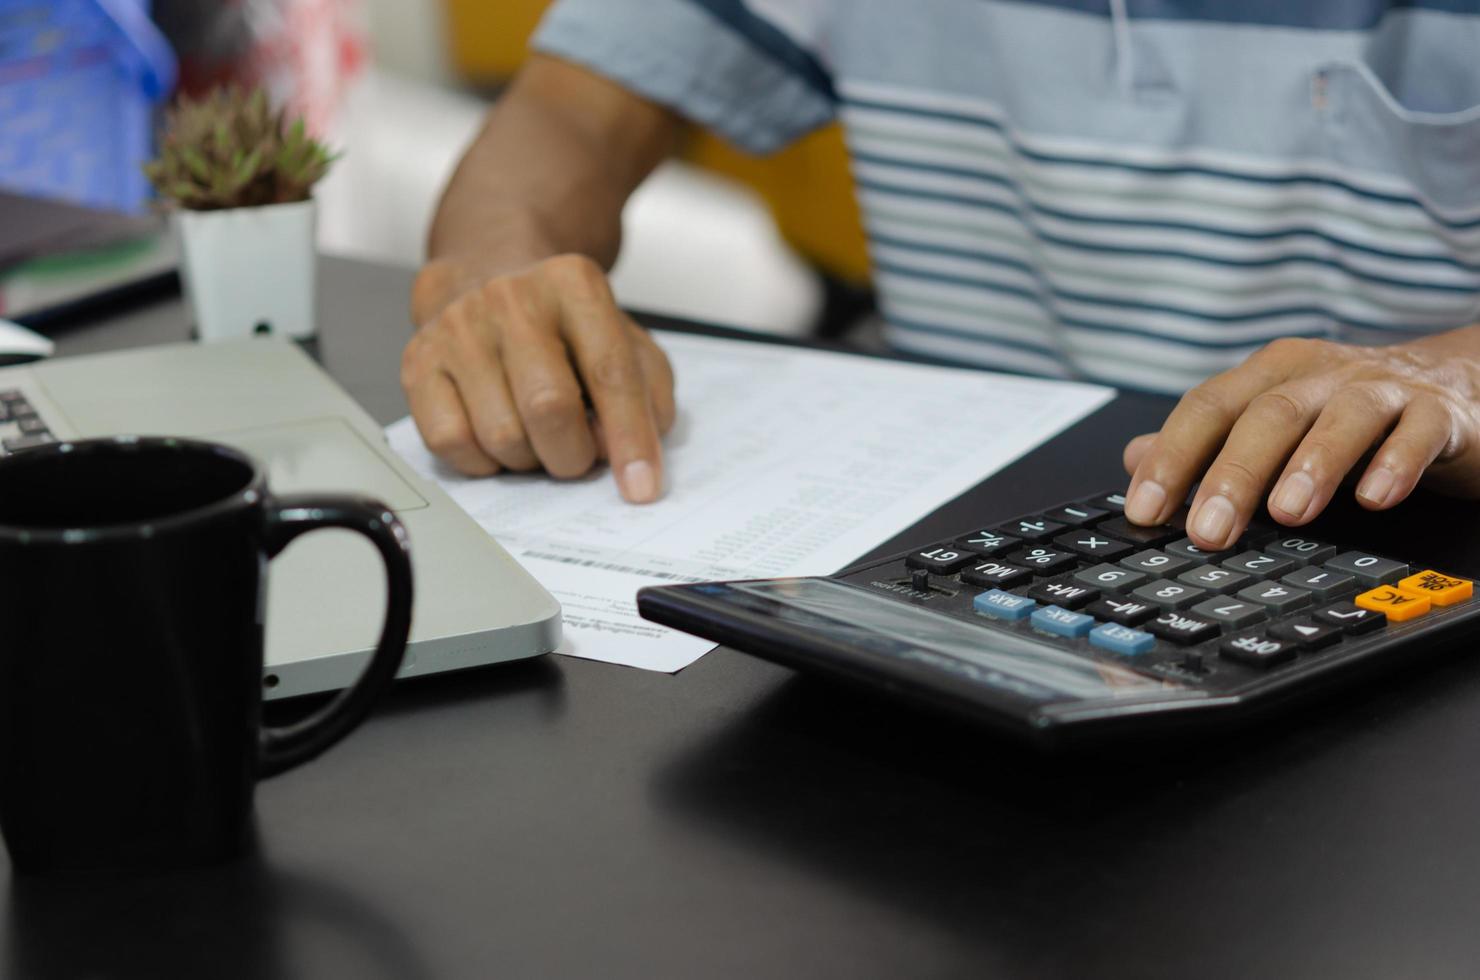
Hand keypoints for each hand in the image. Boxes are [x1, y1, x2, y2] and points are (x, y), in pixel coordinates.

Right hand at [401, 253, 675, 502]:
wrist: (486, 278)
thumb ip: (646, 394)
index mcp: (574, 284)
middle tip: (579, 456)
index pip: (610, 373)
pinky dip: (483, 462)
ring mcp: (458, 329)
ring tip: (537, 438)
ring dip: (530, 459)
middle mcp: (511, 298)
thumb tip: (628, 453)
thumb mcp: (626, 341)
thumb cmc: (565, 327)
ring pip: (501, 435)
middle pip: (549, 408)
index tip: (641, 488)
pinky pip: (451, 443)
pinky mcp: (418, 362)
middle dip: (573, 455)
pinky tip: (497, 440)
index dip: (631, 438)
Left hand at [1121, 329, 1479, 550]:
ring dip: (1312, 465)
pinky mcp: (1440, 413)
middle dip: (1232, 475)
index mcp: (1270, 374)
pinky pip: (1418, 433)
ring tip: (1288, 513)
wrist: (1458, 385)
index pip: (1207, 409)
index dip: (1171, 458)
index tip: (1143, 511)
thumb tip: (1134, 458)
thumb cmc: (1348, 410)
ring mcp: (1382, 389)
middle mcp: (1321, 374)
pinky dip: (1396, 464)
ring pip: (1342, 418)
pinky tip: (1376, 499)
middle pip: (1267, 416)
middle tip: (1208, 531)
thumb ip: (1207, 442)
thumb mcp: (1272, 420)